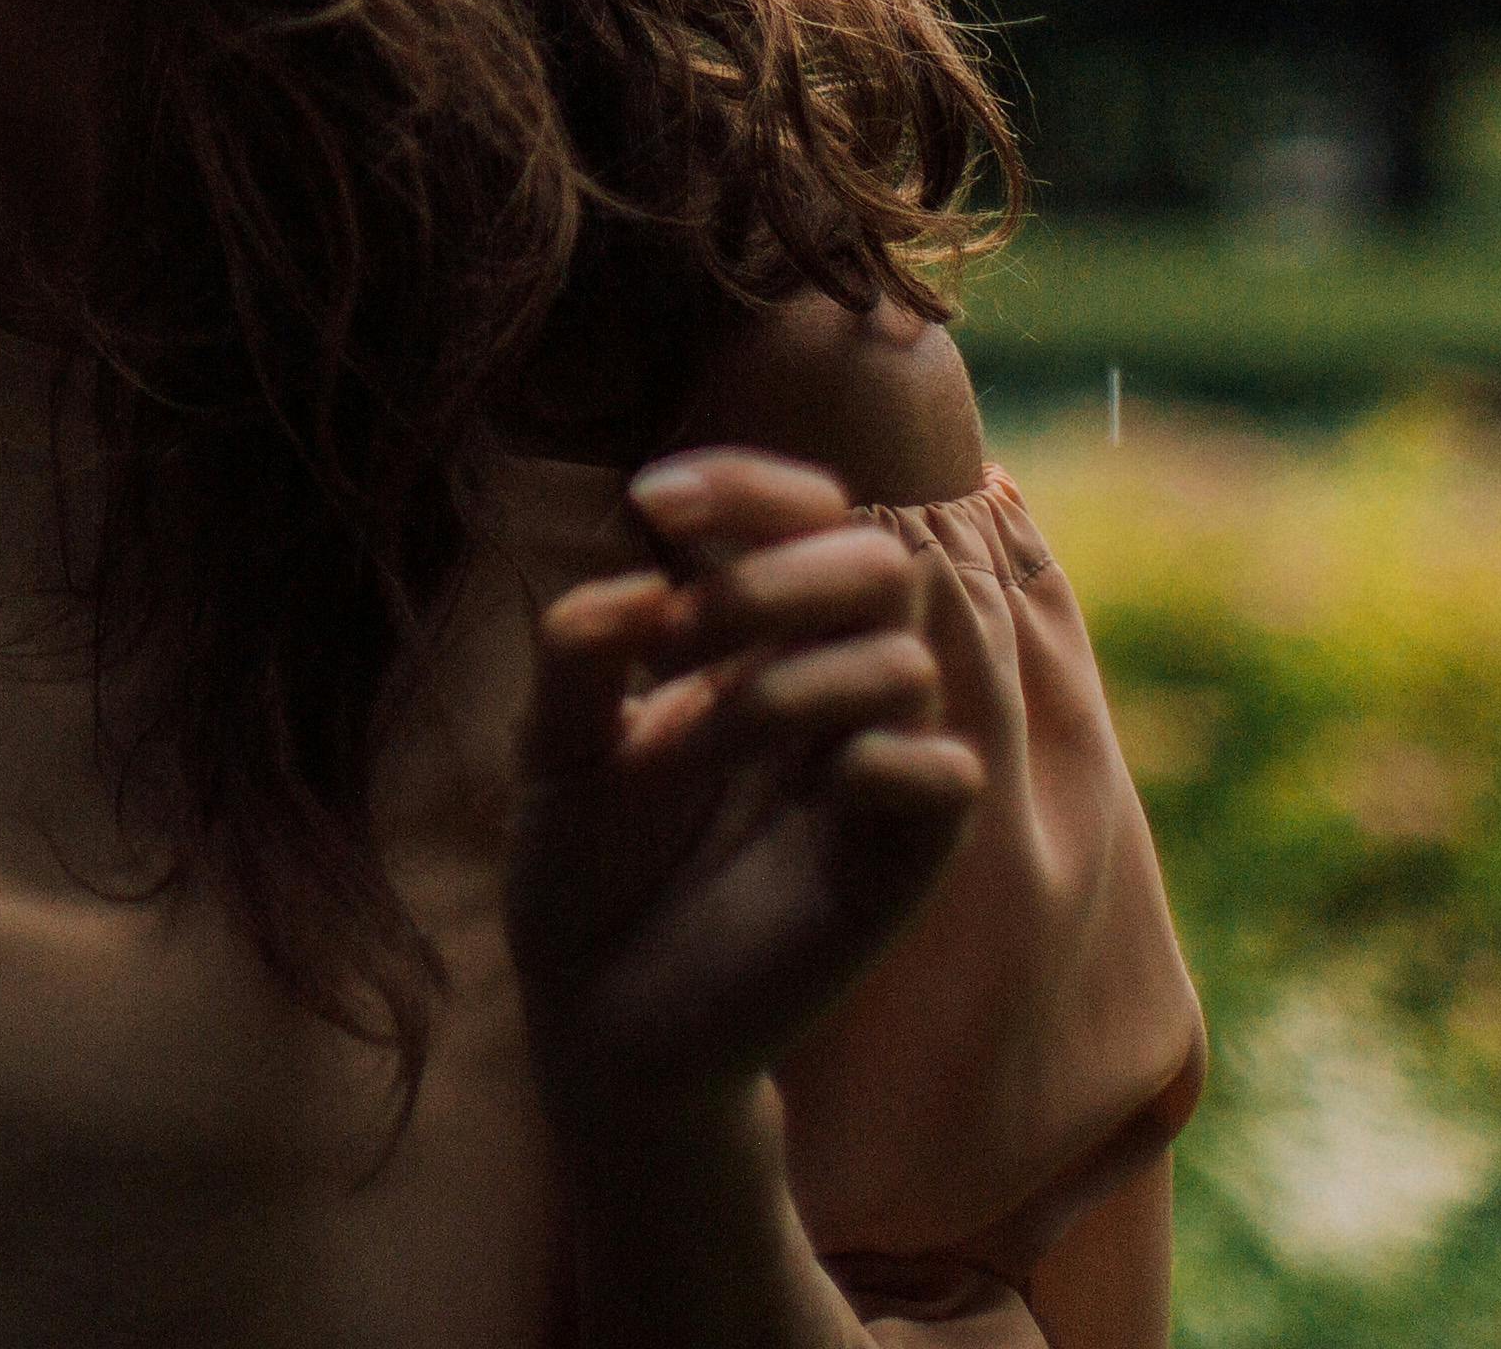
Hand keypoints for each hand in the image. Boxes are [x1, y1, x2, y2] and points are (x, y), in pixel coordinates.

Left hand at [507, 450, 987, 1145]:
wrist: (600, 1015)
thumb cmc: (584, 866)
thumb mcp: (554, 749)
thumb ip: (579, 656)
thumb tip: (632, 589)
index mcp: (754, 637)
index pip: (803, 511)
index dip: (746, 484)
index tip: (649, 502)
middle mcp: (827, 686)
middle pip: (877, 559)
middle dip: (776, 573)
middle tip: (676, 631)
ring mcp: (870, 769)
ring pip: (902, 659)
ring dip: (789, 679)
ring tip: (696, 737)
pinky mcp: (900, 858)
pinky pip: (946, 774)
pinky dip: (884, 760)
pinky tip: (811, 784)